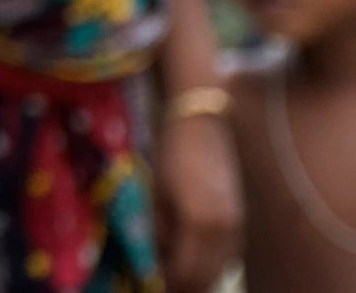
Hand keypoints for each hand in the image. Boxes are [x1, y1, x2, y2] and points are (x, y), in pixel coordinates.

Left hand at [152, 111, 241, 291]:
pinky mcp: (245, 220)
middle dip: (185, 285)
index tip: (155, 286)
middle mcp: (227, 232)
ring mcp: (241, 226)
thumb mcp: (158, 197)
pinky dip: (213, 262)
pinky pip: (230, 255)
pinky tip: (195, 256)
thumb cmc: (172, 154)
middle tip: (165, 284)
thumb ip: (162, 236)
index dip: (169, 285)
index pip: (186, 274)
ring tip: (176, 271)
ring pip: (221, 269)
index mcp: (201, 225)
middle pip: (208, 278)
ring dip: (201, 276)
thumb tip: (160, 266)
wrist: (206, 124)